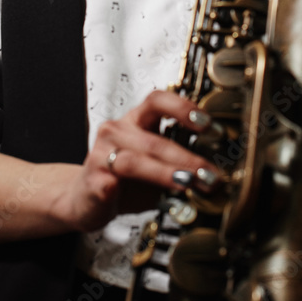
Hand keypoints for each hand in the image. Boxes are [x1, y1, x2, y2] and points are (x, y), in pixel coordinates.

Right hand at [67, 90, 219, 231]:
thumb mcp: (155, 164)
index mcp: (135, 121)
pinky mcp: (93, 180)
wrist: (84, 199)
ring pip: (135, 161)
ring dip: (165, 173)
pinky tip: (143, 198)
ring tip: (187, 184)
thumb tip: (216, 169)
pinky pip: (110, 183)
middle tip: (208, 172)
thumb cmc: (124, 180)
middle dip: (186, 157)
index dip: (182, 108)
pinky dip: (124, 189)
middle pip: (154, 139)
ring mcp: (102, 155)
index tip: (207, 123)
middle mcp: (117, 131)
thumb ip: (179, 161)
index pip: (157, 101)